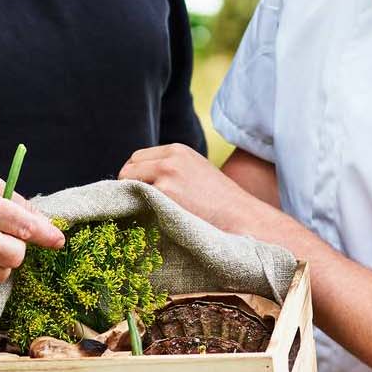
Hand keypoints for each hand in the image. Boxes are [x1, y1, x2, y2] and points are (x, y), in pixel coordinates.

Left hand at [119, 144, 263, 233]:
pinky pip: (137, 202)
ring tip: (150, 214)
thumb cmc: (220, 202)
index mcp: (177, 150)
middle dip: (129, 186)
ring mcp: (166, 175)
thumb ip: (171, 169)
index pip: (137, 157)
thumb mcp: (196, 171)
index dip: (135, 176)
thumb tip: (139, 181)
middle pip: (128, 168)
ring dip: (133, 200)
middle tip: (140, 206)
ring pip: (128, 185)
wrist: (242, 217)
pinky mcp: (165, 193)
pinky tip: (155, 221)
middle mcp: (170, 158)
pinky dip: (140, 211)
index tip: (139, 192)